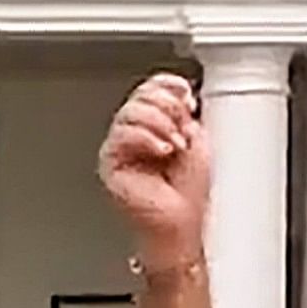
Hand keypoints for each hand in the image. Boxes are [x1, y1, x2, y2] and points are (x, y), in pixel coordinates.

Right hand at [99, 74, 209, 264]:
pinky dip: (146, 137)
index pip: (150, 88)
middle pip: (140, 95)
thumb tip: (178, 93)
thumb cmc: (187, 193)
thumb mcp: (197, 139)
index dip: (168, 84)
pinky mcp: (109, 163)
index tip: (186, 95)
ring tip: (174, 145)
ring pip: (130, 112)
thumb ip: (184, 113)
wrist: (180, 223)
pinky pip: (121, 135)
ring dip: (159, 124)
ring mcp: (119, 147)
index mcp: (153, 124)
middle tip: (182, 128)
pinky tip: (161, 150)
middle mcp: (133, 133)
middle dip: (168, 107)